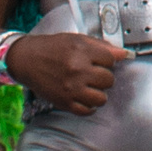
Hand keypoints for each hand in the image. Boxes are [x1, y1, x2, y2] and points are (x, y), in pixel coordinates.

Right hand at [5, 32, 122, 114]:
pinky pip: (87, 111)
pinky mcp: (64, 102)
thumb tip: (125, 54)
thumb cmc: (53, 48)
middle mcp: (78, 70)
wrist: (26, 60)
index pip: (111, 60)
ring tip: (90, 87)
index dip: (106, 60)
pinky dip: (89, 106)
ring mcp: (71, 88)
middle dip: (103, 76)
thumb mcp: (77, 40)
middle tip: (92, 74)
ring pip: (102, 98)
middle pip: (109, 80)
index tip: (98, 61)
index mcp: (82, 52)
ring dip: (98, 93)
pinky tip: (84, 97)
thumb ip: (102, 46)